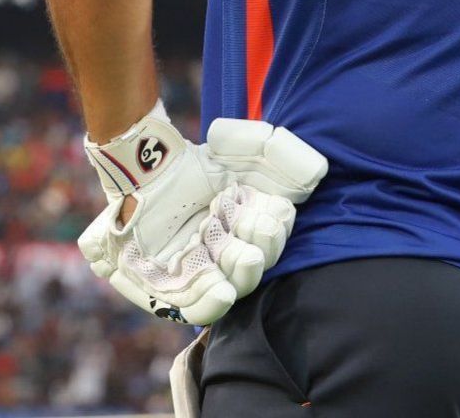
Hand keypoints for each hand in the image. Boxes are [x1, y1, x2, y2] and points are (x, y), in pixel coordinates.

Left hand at [77, 102, 326, 324]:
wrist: (142, 159)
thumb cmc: (194, 158)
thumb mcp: (243, 151)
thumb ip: (281, 157)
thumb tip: (316, 170)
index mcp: (243, 232)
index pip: (266, 240)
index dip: (274, 228)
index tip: (276, 211)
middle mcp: (221, 257)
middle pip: (249, 267)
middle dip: (259, 251)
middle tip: (261, 232)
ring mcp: (191, 276)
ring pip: (225, 288)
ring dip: (241, 275)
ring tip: (248, 259)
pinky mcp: (160, 290)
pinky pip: (187, 308)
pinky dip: (208, 303)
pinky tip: (224, 292)